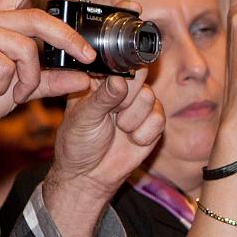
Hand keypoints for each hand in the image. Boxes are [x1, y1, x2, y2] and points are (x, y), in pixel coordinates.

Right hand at [0, 0, 96, 133]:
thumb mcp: (21, 86)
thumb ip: (51, 80)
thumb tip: (85, 78)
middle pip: (38, 16)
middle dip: (68, 38)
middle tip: (87, 58)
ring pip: (26, 47)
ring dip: (30, 78)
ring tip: (17, 94)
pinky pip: (7, 64)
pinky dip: (7, 85)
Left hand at [45, 67, 165, 203]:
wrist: (89, 175)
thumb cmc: (78, 143)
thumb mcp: (83, 118)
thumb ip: (102, 97)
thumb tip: (120, 80)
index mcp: (101, 81)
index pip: (119, 62)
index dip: (121, 72)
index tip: (116, 87)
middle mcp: (123, 89)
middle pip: (140, 76)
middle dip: (127, 98)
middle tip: (113, 113)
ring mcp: (139, 106)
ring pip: (149, 98)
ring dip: (132, 119)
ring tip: (118, 129)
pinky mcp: (153, 124)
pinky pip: (158, 119)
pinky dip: (143, 134)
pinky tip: (130, 140)